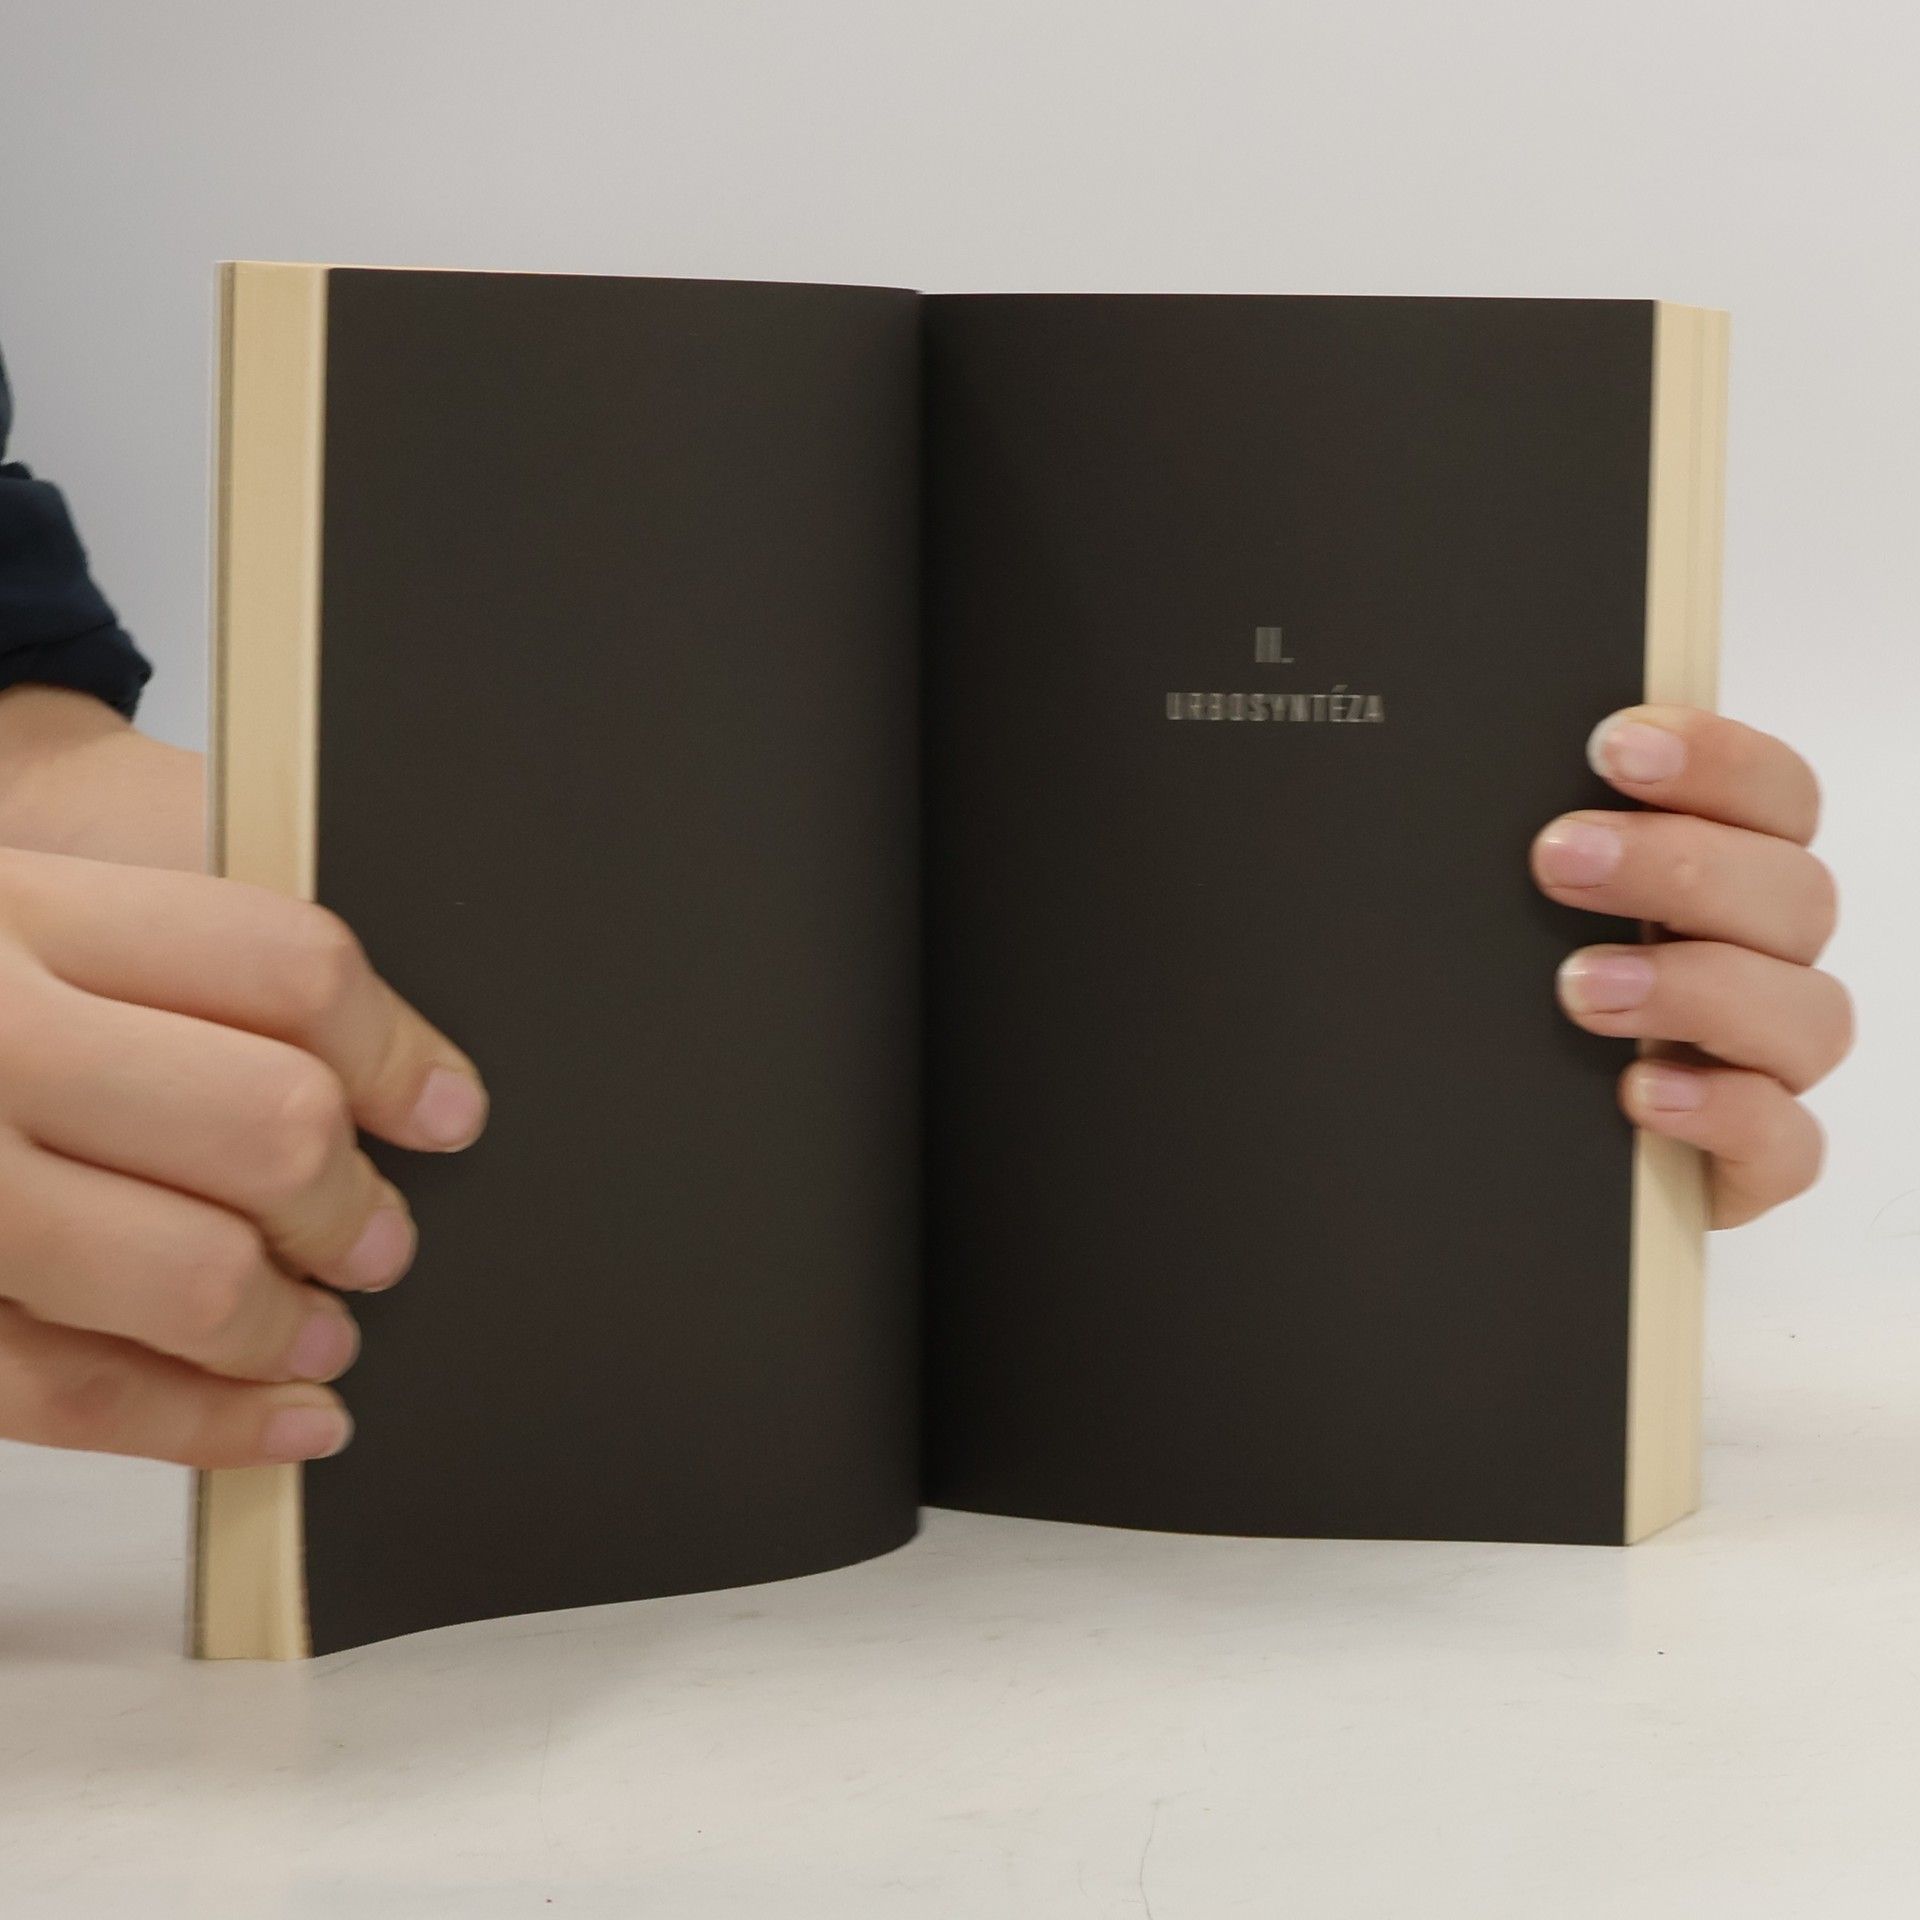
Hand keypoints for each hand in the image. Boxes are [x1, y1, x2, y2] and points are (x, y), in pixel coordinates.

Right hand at [0, 849, 485, 1465]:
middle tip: (376, 1236)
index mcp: (28, 906)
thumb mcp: (30, 895)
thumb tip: (398, 1073)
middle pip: (266, 1122)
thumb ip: (182, 952)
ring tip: (326, 1328)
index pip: (288, 969)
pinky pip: (69, 1392)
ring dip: (288, 1321)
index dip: (399, 1051)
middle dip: (348, 1202)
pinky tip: (280, 1421)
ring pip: (184, 1272)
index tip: (447, 1110)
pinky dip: (202, 1424)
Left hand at [1532, 707, 1849, 1227]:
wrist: (1486, 1151)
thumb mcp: (1500, 917)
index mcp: (1719, 879)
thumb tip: (1458, 765)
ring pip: (1806, 1013)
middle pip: (1792, 893)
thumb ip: (1522, 847)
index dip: (1718, 760)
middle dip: (1678, 865)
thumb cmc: (1502, 1010)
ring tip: (1581, 989)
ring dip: (1695, 988)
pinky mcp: (1752, 1163)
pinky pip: (1786, 1141)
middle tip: (1558, 859)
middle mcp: (1759, 962)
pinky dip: (1724, 1112)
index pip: (1773, 798)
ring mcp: (1764, 1066)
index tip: (1615, 745)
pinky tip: (1640, 1094)